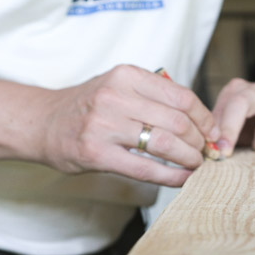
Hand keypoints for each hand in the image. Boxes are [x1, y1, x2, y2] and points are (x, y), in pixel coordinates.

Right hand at [41, 65, 218, 185]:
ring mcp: (104, 125)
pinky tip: (181, 179)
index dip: (204, 117)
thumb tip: (198, 117)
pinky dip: (170, 176)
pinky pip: (144, 168)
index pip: (180, 96)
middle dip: (199, 140)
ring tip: (196, 164)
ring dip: (188, 158)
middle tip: (205, 151)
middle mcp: (115, 96)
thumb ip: (152, 94)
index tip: (212, 131)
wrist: (42, 122)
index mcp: (126, 75)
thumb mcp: (118, 85)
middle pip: (177, 120)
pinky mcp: (96, 153)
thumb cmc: (87, 105)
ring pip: (164, 143)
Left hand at [212, 78, 254, 156]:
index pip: (227, 106)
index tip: (217, 151)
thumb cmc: (252, 119)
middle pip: (241, 105)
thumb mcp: (232, 120)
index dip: (222, 129)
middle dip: (231, 131)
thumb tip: (206, 151)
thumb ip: (218, 131)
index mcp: (237, 90)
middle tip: (227, 154)